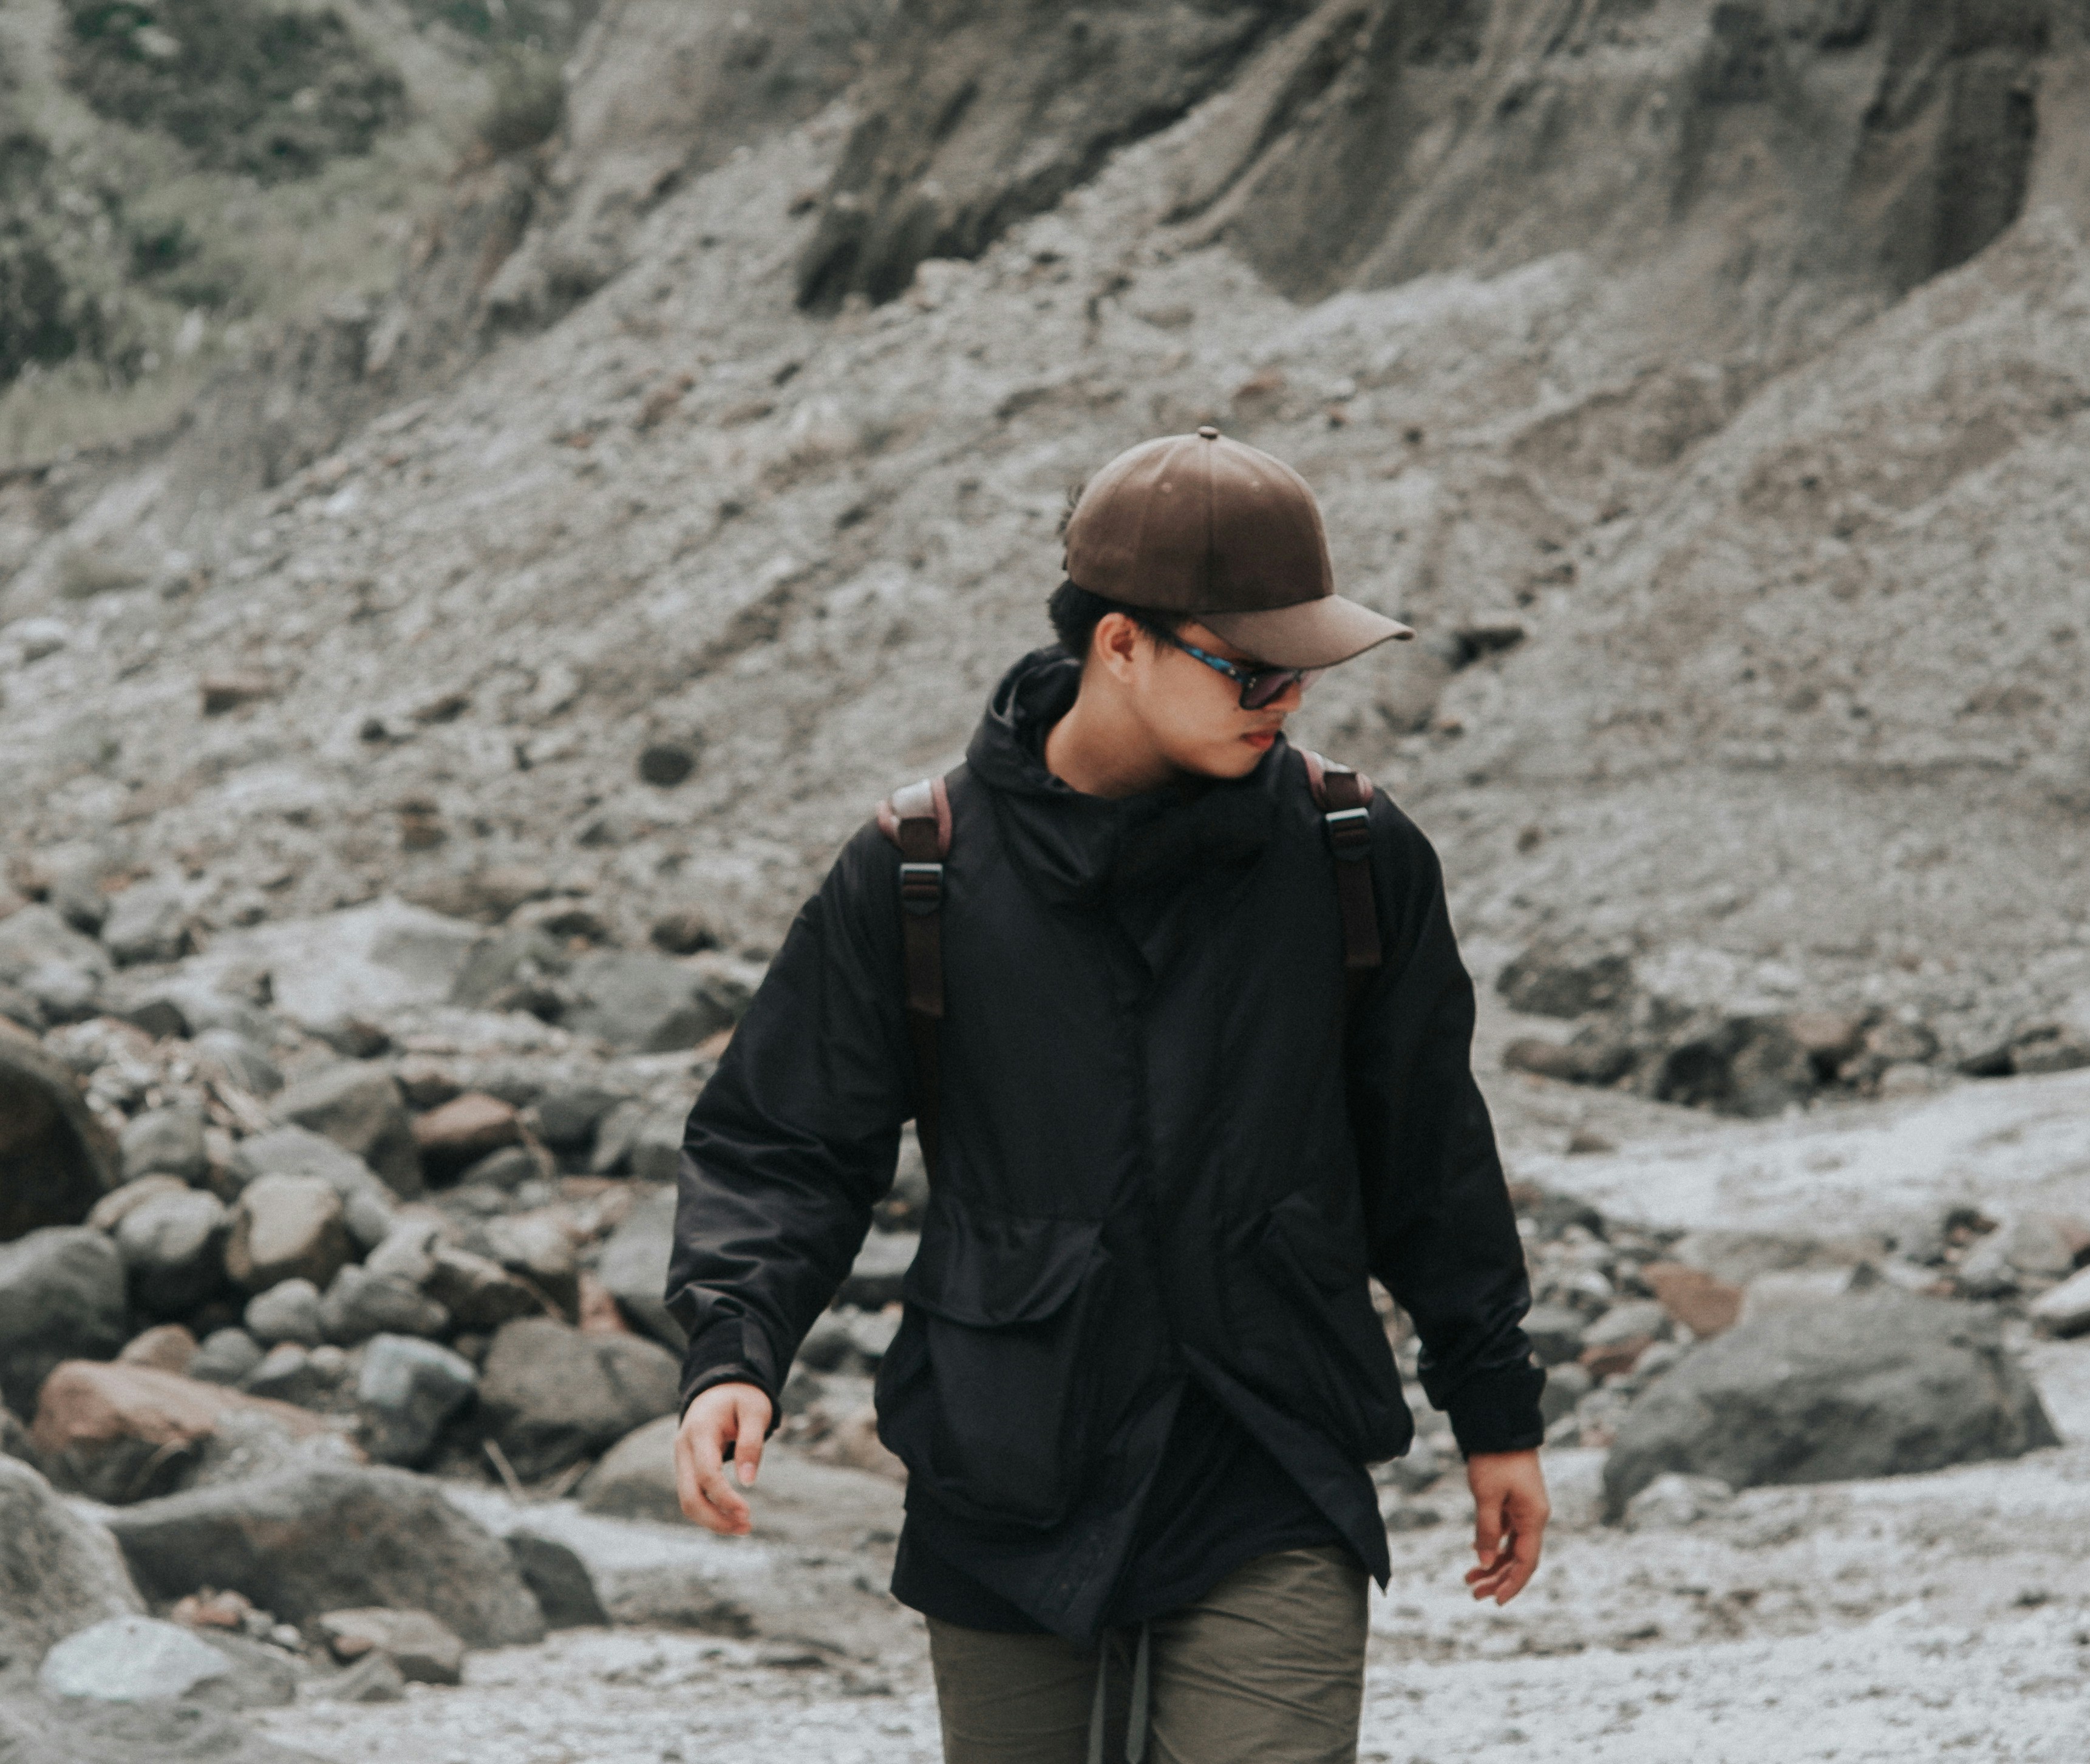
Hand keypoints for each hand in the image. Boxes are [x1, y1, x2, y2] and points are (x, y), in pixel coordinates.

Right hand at [674, 1381, 773, 1533]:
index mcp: (700, 1430)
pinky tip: (732, 1517)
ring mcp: (682, 1459)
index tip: (747, 1513)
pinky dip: (710, 1510)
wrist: (719, 1387)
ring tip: (744, 1527)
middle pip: (689, 1496)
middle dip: (715, 1519)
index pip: (707, 1474)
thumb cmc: (741, 1398)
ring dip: (713, 1520)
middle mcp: (684, 1448)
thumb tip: (748, 1482)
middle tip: (747, 1527)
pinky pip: (693, 1495)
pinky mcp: (687, 1468)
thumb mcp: (755, 1411)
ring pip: (687, 1501)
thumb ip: (751, 1443)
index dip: (725, 1497)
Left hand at [1463, 1448, 1547, 1604]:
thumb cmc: (1494, 1459)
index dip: (1513, 1584)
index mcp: (1534, 1518)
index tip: (1497, 1601)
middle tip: (1474, 1594)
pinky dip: (1493, 1544)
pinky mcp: (1515, 1501)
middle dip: (1499, 1578)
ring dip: (1493, 1563)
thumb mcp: (1487, 1496)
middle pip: (1519, 1558)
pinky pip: (1507, 1532)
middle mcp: (1534, 1516)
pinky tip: (1476, 1553)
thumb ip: (1487, 1530)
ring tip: (1470, 1579)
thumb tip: (1485, 1561)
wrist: (1500, 1425)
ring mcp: (1525, 1509)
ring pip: (1512, 1546)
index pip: (1526, 1562)